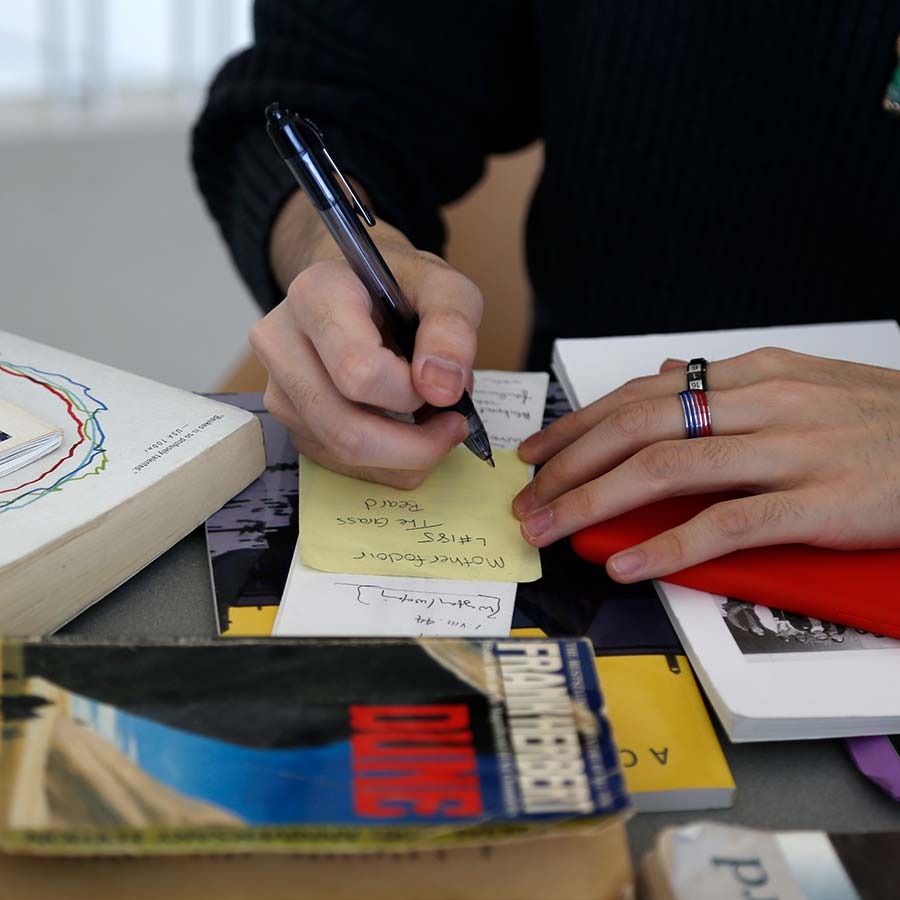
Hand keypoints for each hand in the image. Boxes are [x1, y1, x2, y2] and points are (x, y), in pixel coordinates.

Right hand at [250, 191, 481, 487]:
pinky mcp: (289, 422)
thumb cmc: (402, 287)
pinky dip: (387, 462)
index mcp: (316, 295)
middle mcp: (281, 342)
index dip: (411, 392)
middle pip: (344, 428)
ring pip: (342, 454)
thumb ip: (453, 329)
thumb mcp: (445, 288)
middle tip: (454, 425)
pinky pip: (339, 465)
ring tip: (432, 419)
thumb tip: (443, 390)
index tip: (448, 386)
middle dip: (414, 444)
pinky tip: (407, 431)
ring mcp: (279, 387)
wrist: (361, 289)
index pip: (358, 372)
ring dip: (404, 455)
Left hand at [512, 347, 899, 581]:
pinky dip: (668, 545)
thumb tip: (668, 376)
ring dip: (596, 501)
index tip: (538, 453)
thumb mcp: (807, 385)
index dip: (579, 425)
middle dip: (570, 464)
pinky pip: (728, 523)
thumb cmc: (885, 422)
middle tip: (528, 500)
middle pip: (639, 426)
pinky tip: (626, 563)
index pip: (642, 393)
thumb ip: (732, 385)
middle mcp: (764, 402)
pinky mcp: (820, 501)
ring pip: (669, 468)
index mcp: (756, 374)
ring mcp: (792, 450)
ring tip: (552, 529)